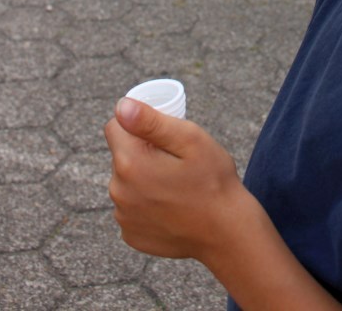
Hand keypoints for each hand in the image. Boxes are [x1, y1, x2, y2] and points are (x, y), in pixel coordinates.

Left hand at [105, 97, 245, 260]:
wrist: (227, 233)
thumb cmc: (213, 181)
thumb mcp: (191, 140)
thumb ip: (152, 121)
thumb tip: (121, 106)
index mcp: (130, 163)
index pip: (114, 127)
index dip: (138, 124)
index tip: (163, 133)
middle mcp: (118, 192)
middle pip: (121, 155)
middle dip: (142, 151)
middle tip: (176, 159)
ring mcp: (123, 217)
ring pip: (126, 181)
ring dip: (143, 177)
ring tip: (176, 183)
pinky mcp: (131, 235)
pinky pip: (131, 206)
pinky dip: (146, 202)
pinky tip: (171, 206)